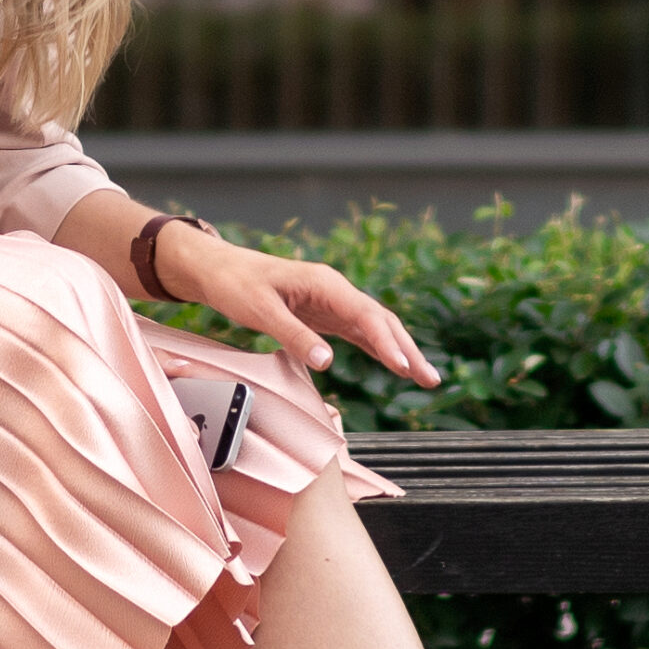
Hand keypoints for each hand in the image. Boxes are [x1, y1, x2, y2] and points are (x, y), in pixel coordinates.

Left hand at [159, 224, 441, 386]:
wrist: (217, 270)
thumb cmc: (236, 285)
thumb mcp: (260, 311)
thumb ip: (294, 335)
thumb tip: (327, 362)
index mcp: (325, 284)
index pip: (366, 315)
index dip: (387, 343)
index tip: (403, 367)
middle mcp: (335, 291)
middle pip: (381, 321)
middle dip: (407, 350)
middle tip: (431, 378)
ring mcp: (332, 303)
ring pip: (375, 328)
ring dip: (400, 351)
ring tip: (425, 377)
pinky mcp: (324, 315)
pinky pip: (359, 333)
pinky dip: (379, 349)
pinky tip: (395, 365)